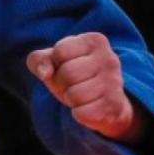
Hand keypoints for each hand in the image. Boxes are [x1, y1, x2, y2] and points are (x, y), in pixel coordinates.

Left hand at [26, 32, 142, 140]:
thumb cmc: (74, 75)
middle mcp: (109, 58)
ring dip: (70, 99)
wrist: (104, 102)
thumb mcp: (53, 61)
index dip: (55, 64)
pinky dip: (78, 114)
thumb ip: (38, 60)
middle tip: (72, 85)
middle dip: (62, 83)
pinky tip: (89, 108)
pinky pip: (82, 113)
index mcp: (93, 40)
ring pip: (75, 95)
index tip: (66, 66)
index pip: (60, 52)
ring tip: (80, 95)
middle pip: (68, 74)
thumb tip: (45, 73)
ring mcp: (115, 82)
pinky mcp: (114, 105)